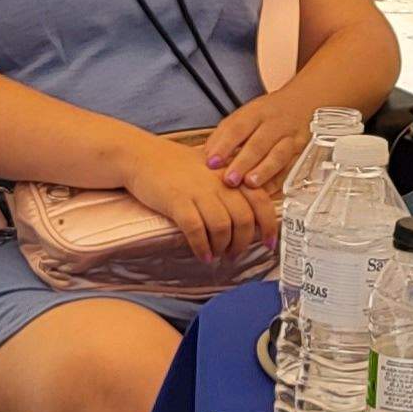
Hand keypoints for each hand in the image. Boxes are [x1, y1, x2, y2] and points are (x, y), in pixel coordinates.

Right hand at [121, 130, 272, 259]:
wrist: (142, 156)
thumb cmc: (176, 166)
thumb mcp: (211, 170)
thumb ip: (230, 187)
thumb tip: (248, 216)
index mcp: (230, 174)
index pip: (261, 201)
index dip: (269, 225)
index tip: (270, 244)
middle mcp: (218, 182)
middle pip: (244, 219)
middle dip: (242, 243)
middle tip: (234, 254)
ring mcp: (198, 191)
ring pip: (223, 227)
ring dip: (222, 247)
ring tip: (217, 255)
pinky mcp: (177, 201)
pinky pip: (196, 230)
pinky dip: (201, 247)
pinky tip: (202, 255)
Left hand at [201, 93, 318, 193]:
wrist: (303, 103)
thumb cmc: (266, 115)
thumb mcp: (244, 115)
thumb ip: (224, 135)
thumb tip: (205, 157)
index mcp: (256, 113)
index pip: (238, 127)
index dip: (224, 145)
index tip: (211, 162)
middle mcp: (275, 124)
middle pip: (259, 143)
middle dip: (243, 162)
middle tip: (229, 180)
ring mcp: (291, 137)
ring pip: (279, 154)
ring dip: (264, 170)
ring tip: (250, 184)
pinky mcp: (302, 152)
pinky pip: (291, 168)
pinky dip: (279, 180)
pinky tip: (266, 192)